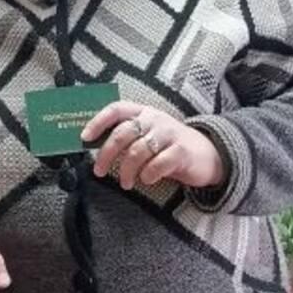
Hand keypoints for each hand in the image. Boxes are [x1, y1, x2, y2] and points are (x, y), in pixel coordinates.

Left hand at [81, 101, 224, 189]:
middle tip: (99, 172)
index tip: (84, 137)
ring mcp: (169, 134)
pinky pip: (158, 164)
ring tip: (125, 183)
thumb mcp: (147, 135)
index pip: (116, 109)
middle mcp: (155, 119)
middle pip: (123, 133)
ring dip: (126, 171)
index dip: (98, 121)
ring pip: (138, 151)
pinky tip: (146, 180)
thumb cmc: (167, 146)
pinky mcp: (181, 151)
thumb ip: (125, 137)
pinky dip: (147, 175)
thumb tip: (92, 144)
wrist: (207, 154)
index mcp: (143, 112)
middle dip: (106, 154)